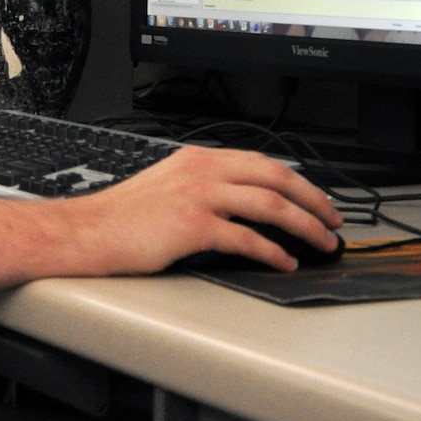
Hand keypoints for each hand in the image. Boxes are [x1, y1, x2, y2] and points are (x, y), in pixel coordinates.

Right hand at [59, 147, 341, 273]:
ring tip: (321, 243)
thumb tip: (239, 204)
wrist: (88, 231)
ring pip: (270, 204)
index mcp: (199, 158)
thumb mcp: (167, 184)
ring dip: (304, 225)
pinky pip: (246, 238)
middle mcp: (203, 171)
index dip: (296, 181)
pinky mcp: (193, 226)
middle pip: (276, 177)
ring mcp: (199, 196)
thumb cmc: (122, 216)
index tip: (315, 198)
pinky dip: (272, 252)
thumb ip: (203, 185)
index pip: (262, 162)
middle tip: (333, 220)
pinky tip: (284, 263)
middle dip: (313, 199)